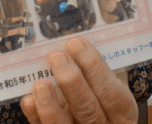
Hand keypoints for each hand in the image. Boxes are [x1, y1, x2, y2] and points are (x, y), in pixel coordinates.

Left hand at [21, 38, 137, 123]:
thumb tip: (74, 37)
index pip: (113, 95)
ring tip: (41, 83)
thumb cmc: (99, 88)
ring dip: (51, 105)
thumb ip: (96, 64)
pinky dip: (35, 113)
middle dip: (71, 82)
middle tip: (55, 56)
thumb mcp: (108, 77)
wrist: (92, 113)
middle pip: (89, 110)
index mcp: (122, 110)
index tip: (75, 44)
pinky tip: (29, 98)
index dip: (94, 69)